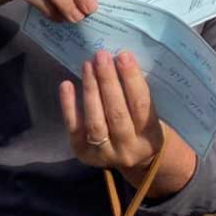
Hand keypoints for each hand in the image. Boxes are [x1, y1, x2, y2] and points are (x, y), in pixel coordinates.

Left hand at [60, 51, 166, 171]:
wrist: (132, 160)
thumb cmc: (141, 125)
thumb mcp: (149, 113)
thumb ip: (136, 91)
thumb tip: (118, 59)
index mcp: (149, 135)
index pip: (140, 104)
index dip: (131, 79)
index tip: (123, 55)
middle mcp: (128, 147)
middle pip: (116, 113)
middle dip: (108, 81)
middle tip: (101, 56)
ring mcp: (104, 154)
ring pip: (95, 122)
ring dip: (91, 90)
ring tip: (88, 65)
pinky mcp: (83, 153)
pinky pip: (75, 129)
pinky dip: (69, 106)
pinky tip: (67, 85)